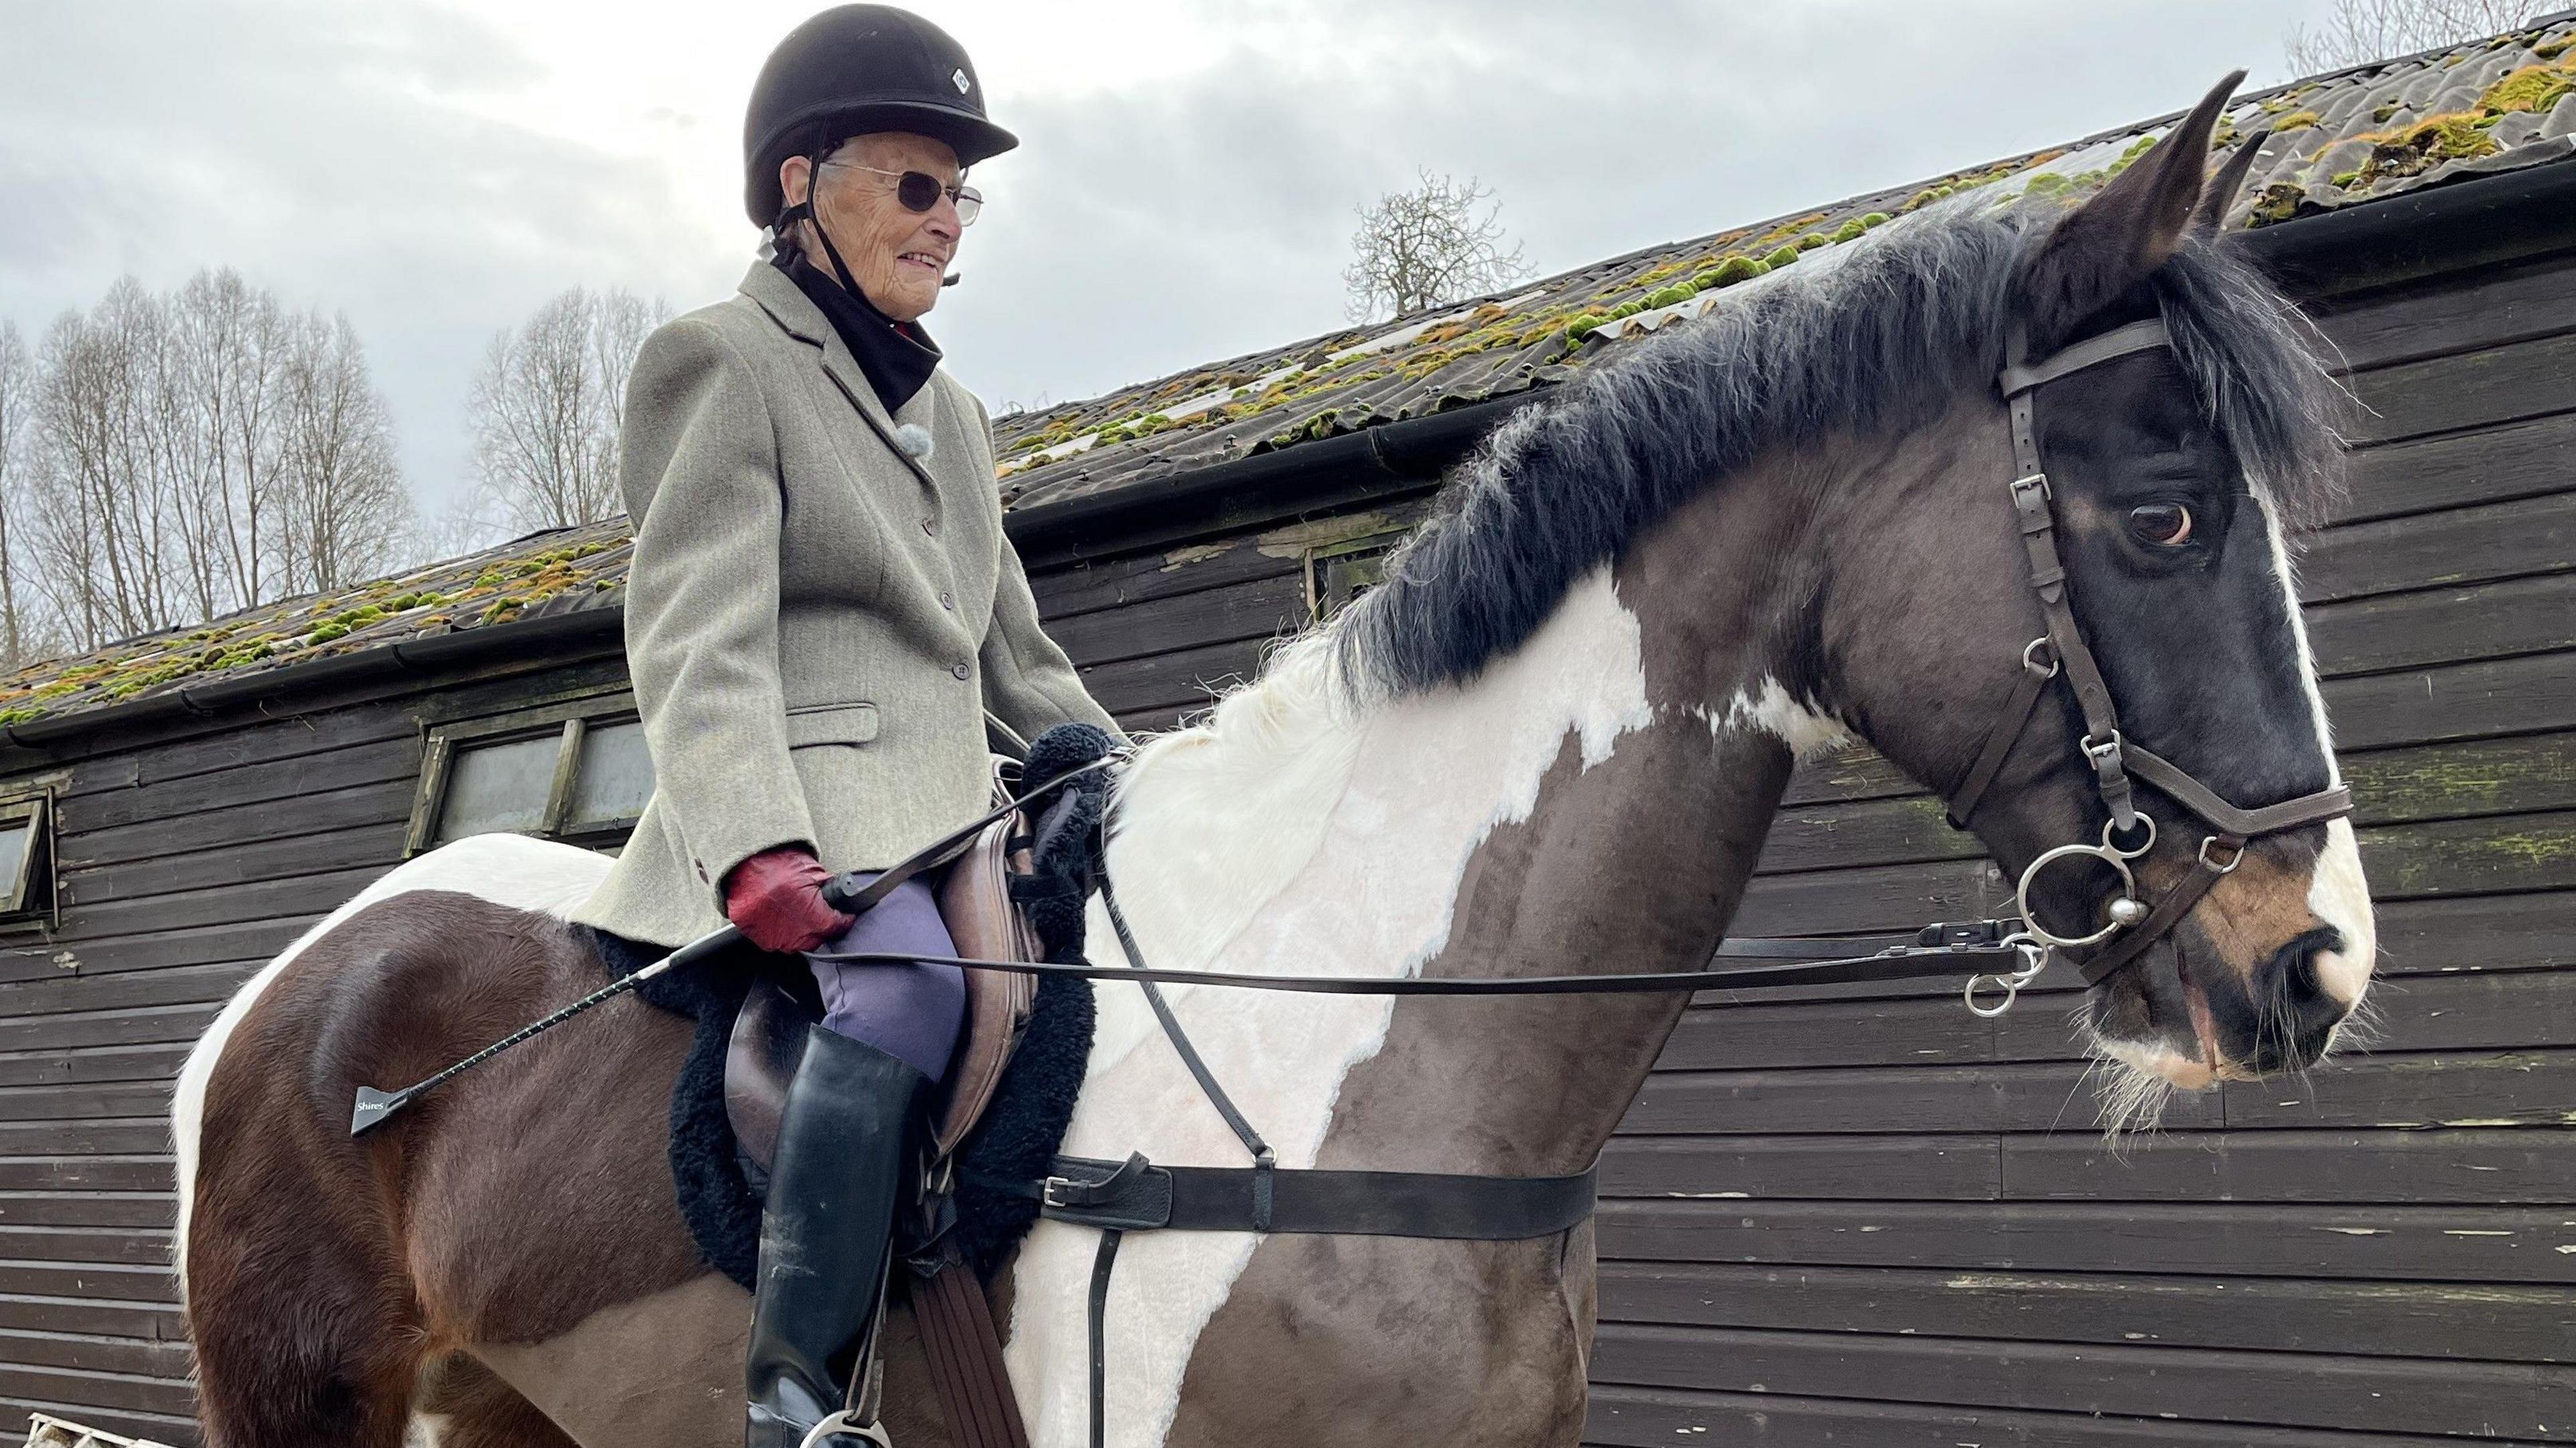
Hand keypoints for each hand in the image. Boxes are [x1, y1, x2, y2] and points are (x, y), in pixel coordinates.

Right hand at [720, 846, 853, 953]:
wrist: (745, 860)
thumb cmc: (779, 862)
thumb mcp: (813, 872)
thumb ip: (829, 891)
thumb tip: (840, 902)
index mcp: (811, 913)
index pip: (836, 927)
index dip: (843, 920)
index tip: (845, 917)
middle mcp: (792, 931)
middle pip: (816, 939)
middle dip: (821, 927)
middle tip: (816, 912)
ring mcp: (771, 936)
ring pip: (795, 944)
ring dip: (800, 932)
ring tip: (795, 912)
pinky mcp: (754, 936)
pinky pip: (774, 941)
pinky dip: (779, 931)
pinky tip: (778, 914)